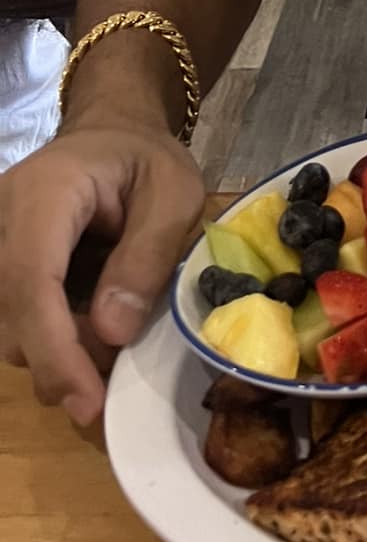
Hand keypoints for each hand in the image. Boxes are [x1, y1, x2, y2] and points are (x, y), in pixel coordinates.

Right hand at [0, 122, 204, 425]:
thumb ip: (148, 256)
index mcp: (43, 192)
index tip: (88, 403)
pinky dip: (51, 337)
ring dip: (59, 351)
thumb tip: (112, 333)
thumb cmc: (145, 161)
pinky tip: (88, 324)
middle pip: (10, 318)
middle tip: (123, 361)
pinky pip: (12, 321)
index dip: (54, 350)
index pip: (29, 281)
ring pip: (6, 330)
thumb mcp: (175, 193)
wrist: (109, 138)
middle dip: (64, 359)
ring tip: (114, 332)